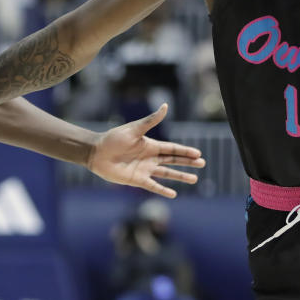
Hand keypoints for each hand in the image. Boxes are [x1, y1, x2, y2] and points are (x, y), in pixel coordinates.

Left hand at [88, 104, 205, 197]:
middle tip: (202, 164)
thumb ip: (151, 120)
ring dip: (180, 177)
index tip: (198, 153)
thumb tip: (165, 106)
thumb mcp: (134, 128)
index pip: (172, 148)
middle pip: (173, 160)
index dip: (185, 151)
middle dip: (187, 162)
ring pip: (167, 174)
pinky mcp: (137, 179)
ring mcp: (144, 169)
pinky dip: (163, 190)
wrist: (97, 152)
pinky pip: (153, 186)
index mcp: (150, 145)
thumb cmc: (114, 138)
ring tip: (194, 179)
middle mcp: (150, 158)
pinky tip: (173, 194)